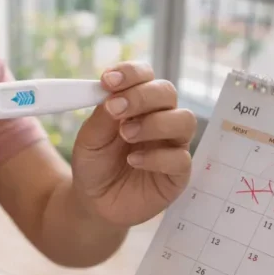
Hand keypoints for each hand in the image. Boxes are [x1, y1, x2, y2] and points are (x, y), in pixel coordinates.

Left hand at [71, 62, 195, 225]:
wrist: (95, 201)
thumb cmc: (95, 164)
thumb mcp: (89, 139)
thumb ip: (102, 116)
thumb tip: (113, 96)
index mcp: (138, 102)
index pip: (145, 75)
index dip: (130, 73)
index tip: (107, 80)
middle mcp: (160, 117)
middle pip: (167, 92)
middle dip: (142, 96)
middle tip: (116, 109)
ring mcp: (172, 144)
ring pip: (184, 120)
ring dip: (154, 123)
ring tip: (126, 134)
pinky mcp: (177, 173)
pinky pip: (180, 158)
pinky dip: (157, 156)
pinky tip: (134, 161)